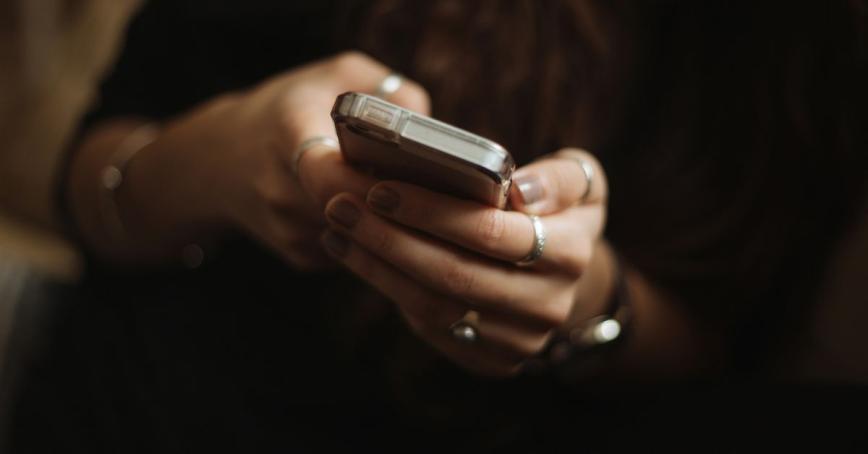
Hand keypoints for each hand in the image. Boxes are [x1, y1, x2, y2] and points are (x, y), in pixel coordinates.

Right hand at [107, 52, 428, 267]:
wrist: (220, 161)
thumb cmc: (289, 109)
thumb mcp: (335, 75)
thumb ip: (387, 90)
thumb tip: (432, 127)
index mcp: (287, 134)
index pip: (331, 173)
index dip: (376, 182)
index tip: (415, 177)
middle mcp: (282, 190)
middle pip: (356, 212)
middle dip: (400, 206)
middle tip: (444, 196)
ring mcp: (290, 231)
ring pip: (362, 238)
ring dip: (395, 225)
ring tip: (427, 204)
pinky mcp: (301, 257)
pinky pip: (355, 251)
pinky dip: (377, 237)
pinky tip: (389, 216)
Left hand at [320, 148, 609, 375]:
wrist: (561, 277)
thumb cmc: (557, 212)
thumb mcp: (579, 182)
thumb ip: (560, 178)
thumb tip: (520, 191)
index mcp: (571, 253)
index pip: (491, 233)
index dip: (431, 212)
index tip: (380, 189)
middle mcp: (549, 305)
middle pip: (454, 275)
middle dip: (389, 239)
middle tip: (341, 206)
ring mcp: (519, 341)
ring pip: (434, 307)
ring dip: (377, 266)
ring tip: (338, 229)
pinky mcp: (491, 361)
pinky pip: (430, 328)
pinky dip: (387, 289)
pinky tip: (356, 256)